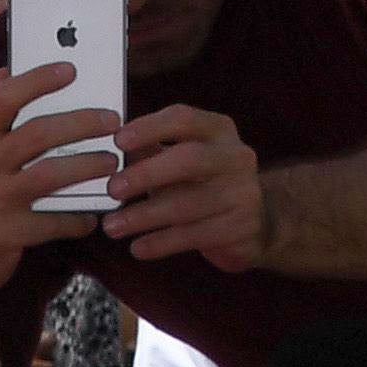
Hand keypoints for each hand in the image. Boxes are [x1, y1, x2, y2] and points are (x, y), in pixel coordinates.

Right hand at [0, 60, 108, 311]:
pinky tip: (92, 217)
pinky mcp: (4, 235)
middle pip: (38, 133)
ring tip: (113, 162)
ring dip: (88, 166)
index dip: (38, 80)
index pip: (4, 99)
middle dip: (82, 123)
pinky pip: (52, 222)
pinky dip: (77, 219)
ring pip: (50, 175)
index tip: (71, 70)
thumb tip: (3, 72)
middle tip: (113, 121)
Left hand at [104, 105, 262, 269]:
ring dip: (145, 216)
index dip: (150, 127)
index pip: (184, 119)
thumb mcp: (181, 161)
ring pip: (188, 205)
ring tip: (113, 227)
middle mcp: (236, 157)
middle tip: (113, 189)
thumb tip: (109, 151)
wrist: (256, 223)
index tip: (119, 141)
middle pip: (189, 159)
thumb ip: (150, 152)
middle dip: (146, 174)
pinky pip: (194, 236)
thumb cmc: (206, 186)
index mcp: (218, 130)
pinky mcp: (241, 228)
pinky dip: (161, 243)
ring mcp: (243, 193)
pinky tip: (138, 248)